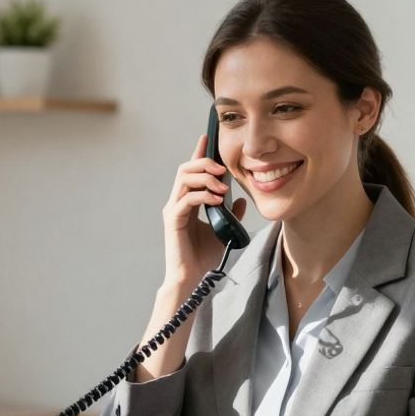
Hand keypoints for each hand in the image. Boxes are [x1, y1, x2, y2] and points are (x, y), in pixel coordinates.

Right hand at [161, 135, 247, 288]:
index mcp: (188, 202)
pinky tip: (218, 199)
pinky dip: (203, 195)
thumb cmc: (204, 257)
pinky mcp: (173, 220)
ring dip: (205, 177)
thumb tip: (241, 198)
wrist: (193, 278)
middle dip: (204, 162)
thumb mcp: (224, 230)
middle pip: (185, 169)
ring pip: (184, 179)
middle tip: (222, 168)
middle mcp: (177, 202)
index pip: (191, 171)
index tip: (207, 137)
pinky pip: (187, 198)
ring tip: (222, 186)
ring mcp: (173, 209)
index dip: (198, 153)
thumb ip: (231, 214)